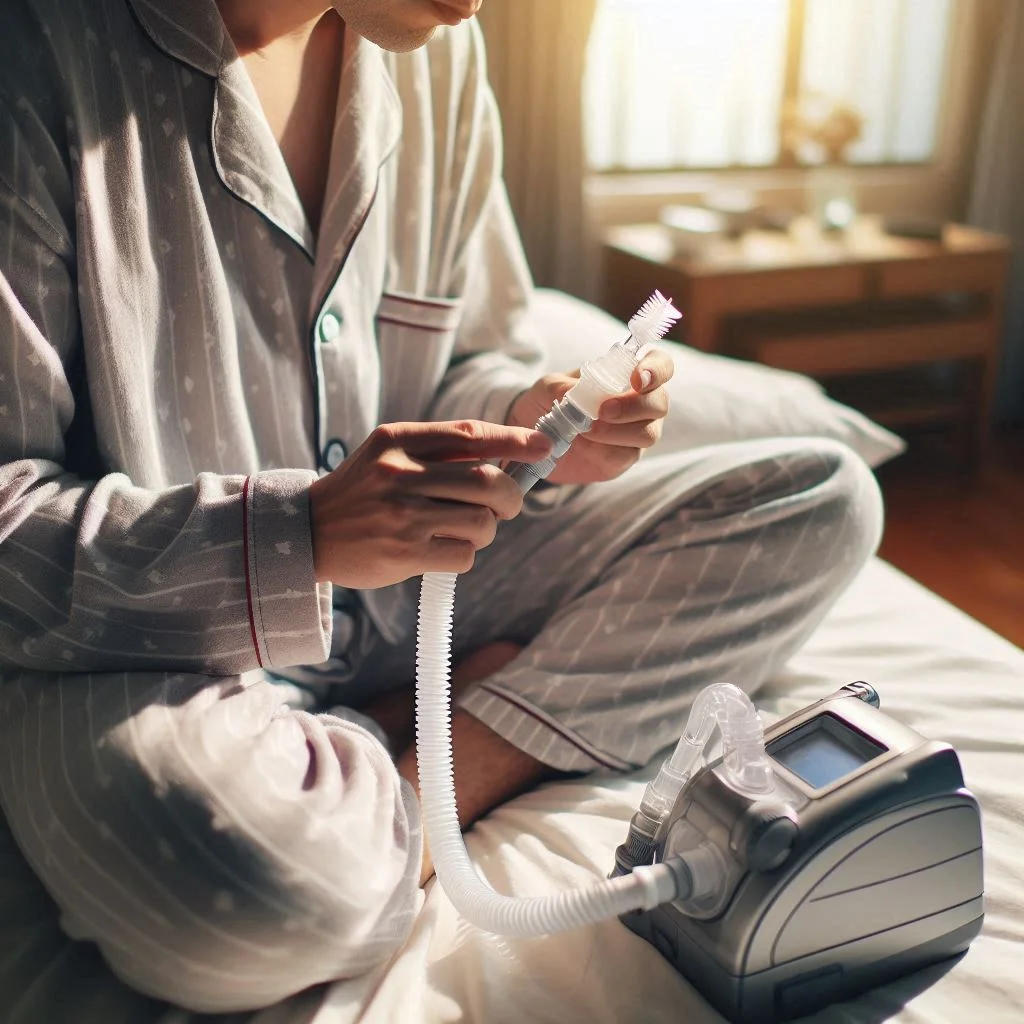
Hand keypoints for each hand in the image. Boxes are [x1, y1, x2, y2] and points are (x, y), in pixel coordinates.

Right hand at [309, 420, 550, 587]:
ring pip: (481, 522)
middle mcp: (400, 474)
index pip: (470, 435)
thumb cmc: (361, 491)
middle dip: (510, 497)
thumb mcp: (387, 453)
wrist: (308, 532)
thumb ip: (437, 449)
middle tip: (506, 506)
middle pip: (487, 482)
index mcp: (398, 440)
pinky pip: (464, 554)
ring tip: (466, 530)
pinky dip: (465, 553)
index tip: (543, 447)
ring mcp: (403, 515)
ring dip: (486, 530)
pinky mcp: (404, 553)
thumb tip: (505, 457)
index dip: (514, 441)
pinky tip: (443, 549)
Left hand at [507, 348, 672, 484]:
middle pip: (660, 403)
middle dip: (634, 407)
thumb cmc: (549, 401)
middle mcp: (641, 402)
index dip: (656, 370)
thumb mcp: (548, 387)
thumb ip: (562, 387)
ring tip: (584, 429)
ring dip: (617, 431)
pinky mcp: (624, 457)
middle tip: (603, 411)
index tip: (637, 379)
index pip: (661, 365)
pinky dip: (604, 449)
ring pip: (649, 433)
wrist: (536, 436)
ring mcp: (636, 432)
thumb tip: (575, 395)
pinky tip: (583, 443)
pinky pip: (626, 455)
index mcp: (630, 374)